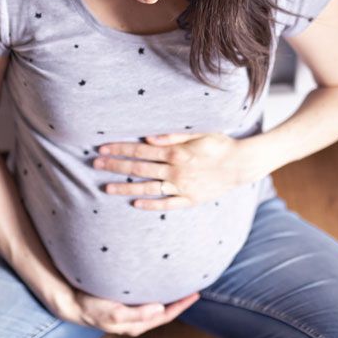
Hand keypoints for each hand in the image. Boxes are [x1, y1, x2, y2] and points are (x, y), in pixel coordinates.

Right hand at [49, 286, 199, 336]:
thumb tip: (160, 309)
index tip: (195, 294)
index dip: (181, 306)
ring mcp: (129, 311)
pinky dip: (156, 291)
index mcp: (136, 324)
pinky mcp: (123, 302)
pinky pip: (146, 299)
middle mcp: (135, 319)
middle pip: (164, 312)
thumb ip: (136, 314)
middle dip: (179, 301)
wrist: (71, 303)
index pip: (165, 316)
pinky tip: (157, 283)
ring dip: (168, 296)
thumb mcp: (113, 314)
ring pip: (156, 305)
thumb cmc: (91, 308)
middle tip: (193, 287)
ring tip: (180, 284)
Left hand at [93, 132, 252, 210]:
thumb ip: (173, 135)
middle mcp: (175, 171)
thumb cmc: (220, 144)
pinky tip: (136, 204)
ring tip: (106, 188)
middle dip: (115, 166)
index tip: (102, 148)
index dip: (120, 149)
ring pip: (148, 188)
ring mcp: (182, 187)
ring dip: (126, 188)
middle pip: (139, 168)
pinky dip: (151, 204)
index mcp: (176, 152)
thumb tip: (148, 136)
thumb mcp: (199, 132)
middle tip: (95, 164)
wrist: (242, 164)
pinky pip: (167, 204)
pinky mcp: (190, 199)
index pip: (140, 150)